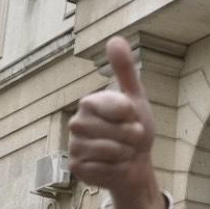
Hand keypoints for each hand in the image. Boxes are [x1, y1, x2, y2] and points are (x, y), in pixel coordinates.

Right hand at [69, 38, 157, 203]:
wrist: (133, 163)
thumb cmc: (133, 128)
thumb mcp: (135, 97)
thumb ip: (124, 70)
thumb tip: (115, 39)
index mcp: (89, 102)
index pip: (120, 107)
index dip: (134, 115)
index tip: (133, 117)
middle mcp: (76, 122)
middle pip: (116, 131)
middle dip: (132, 137)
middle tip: (131, 138)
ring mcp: (74, 146)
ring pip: (111, 151)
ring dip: (126, 154)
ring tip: (124, 151)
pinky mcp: (76, 168)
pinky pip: (106, 170)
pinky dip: (118, 169)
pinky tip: (114, 166)